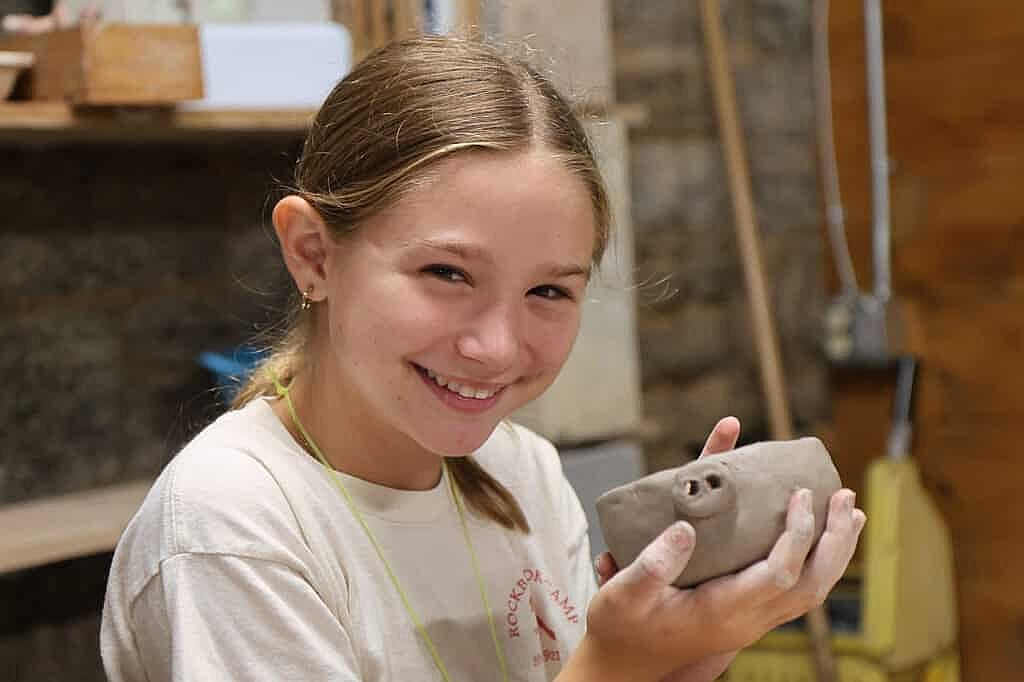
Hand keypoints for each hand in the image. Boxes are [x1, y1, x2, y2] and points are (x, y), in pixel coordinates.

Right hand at [582, 417, 865, 681]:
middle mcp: (746, 621)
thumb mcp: (623, 594)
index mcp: (723, 612)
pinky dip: (815, 562)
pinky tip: (814, 540)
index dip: (798, 534)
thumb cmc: (619, 627)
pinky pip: (795, 591)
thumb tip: (684, 529)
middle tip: (844, 496)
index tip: (800, 494)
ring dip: (833, 552)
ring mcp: (749, 623)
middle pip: (811, 585)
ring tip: (848, 513)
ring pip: (810, 592)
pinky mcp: (744, 617)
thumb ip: (652, 565)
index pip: (781, 574)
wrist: (620, 664)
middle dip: (834, 540)